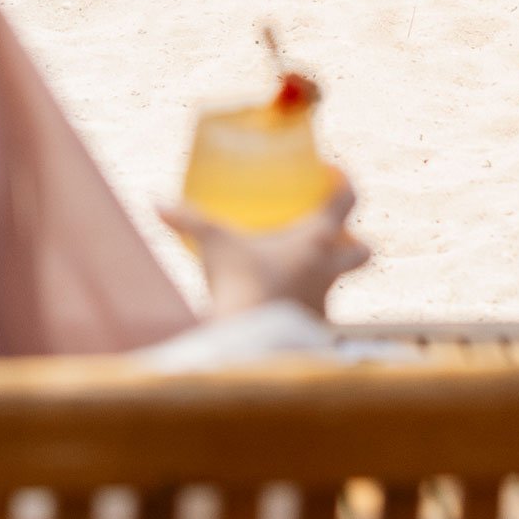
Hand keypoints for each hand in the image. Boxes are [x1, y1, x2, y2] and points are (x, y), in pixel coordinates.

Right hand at [165, 179, 367, 317]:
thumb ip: (186, 220)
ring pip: (339, 285)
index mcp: (316, 239)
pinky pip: (318, 314)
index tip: (329, 174)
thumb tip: (155, 202)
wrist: (250, 343)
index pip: (347, 199)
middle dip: (353, 242)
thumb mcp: (211, 244)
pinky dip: (305, 308)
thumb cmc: (239, 284)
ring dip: (325, 277)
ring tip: (297, 273)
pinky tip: (284, 307)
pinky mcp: (313, 330)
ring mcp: (324, 301)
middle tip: (327, 233)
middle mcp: (329, 269)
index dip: (344, 183)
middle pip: (363, 251)